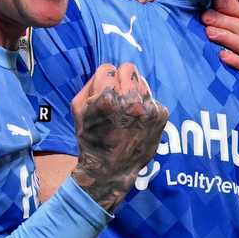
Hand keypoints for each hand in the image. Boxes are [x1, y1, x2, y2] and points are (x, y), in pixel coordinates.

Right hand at [70, 62, 167, 210]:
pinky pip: (152, 98)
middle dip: (120, 79)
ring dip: (134, 91)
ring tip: (127, 111)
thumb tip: (107, 70)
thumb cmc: (91, 138)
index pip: (108, 68)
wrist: (110, 169)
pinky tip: (137, 121)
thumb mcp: (78, 109)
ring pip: (142, 81)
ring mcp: (148, 109)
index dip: (103, 80)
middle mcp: (130, 101)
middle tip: (116, 96)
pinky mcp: (161, 115)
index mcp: (107, 98)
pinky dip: (145, 106)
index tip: (102, 92)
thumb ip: (90, 84)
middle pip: (128, 68)